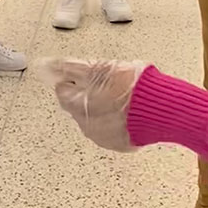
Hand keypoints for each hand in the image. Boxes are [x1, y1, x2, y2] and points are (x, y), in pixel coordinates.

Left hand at [33, 58, 147, 152]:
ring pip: (93, 119)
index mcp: (78, 105)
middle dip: (86, 95)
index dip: (72, 81)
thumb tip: (49, 65)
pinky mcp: (118, 143)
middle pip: (77, 106)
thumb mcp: (100, 68)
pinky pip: (110, 130)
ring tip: (119, 97)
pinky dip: (114, 121)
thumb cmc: (131, 87)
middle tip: (104, 84)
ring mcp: (102, 136)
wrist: (158, 107)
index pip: (63, 91)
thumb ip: (72, 68)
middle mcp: (86, 124)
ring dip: (101, 108)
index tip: (81, 76)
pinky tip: (126, 111)